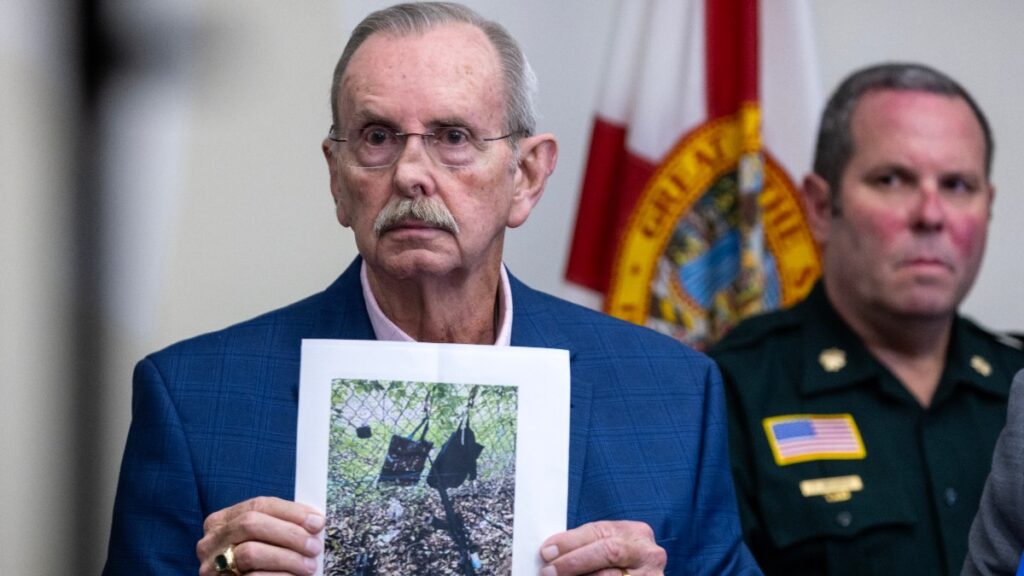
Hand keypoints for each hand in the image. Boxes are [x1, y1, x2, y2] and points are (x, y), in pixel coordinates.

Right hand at [196, 496, 324, 574]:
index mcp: (222, 521)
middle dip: (289, 533)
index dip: (291, 511)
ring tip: (309, 566)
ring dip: (287, 557)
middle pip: (251, 524)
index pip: (259, 505)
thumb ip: (279, 527)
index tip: (317, 522)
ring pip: (250, 552)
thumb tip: (314, 521)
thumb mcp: (263, 540)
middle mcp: (211, 541)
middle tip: (315, 546)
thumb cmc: (258, 565)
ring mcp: (211, 566)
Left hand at [539, 520, 665, 575]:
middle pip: (608, 552)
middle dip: (574, 561)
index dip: (570, 541)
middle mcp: (648, 554)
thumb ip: (587, 546)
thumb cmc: (620, 566)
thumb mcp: (611, 548)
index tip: (547, 552)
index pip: (600, 531)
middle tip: (549, 571)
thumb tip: (551, 552)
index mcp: (637, 533)